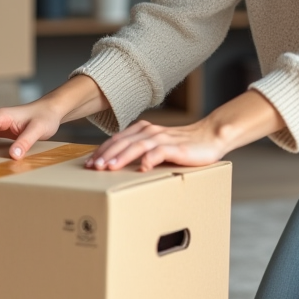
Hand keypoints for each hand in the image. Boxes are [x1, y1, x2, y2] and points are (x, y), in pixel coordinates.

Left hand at [84, 119, 227, 172]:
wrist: (210, 138)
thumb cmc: (182, 147)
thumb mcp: (157, 147)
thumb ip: (140, 151)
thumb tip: (117, 165)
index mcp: (143, 130)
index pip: (117, 139)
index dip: (102, 151)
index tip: (89, 164)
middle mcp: (151, 132)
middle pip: (123, 141)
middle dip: (106, 154)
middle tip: (93, 167)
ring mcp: (163, 138)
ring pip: (137, 145)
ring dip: (122, 156)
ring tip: (109, 167)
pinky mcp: (176, 147)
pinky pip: (160, 151)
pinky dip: (150, 158)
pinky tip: (142, 168)